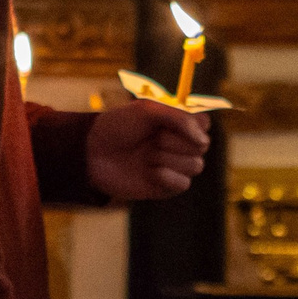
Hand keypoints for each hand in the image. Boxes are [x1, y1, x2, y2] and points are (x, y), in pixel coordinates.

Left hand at [84, 101, 209, 201]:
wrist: (93, 153)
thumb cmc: (118, 126)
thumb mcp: (147, 111)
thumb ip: (180, 119)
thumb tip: (203, 141)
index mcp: (176, 124)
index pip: (204, 124)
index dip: (193, 125)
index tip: (171, 123)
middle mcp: (178, 145)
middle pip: (203, 146)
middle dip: (176, 142)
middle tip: (152, 139)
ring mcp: (173, 166)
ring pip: (196, 166)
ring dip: (169, 158)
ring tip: (146, 156)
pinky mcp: (166, 187)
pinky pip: (183, 184)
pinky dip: (167, 177)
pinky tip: (149, 172)